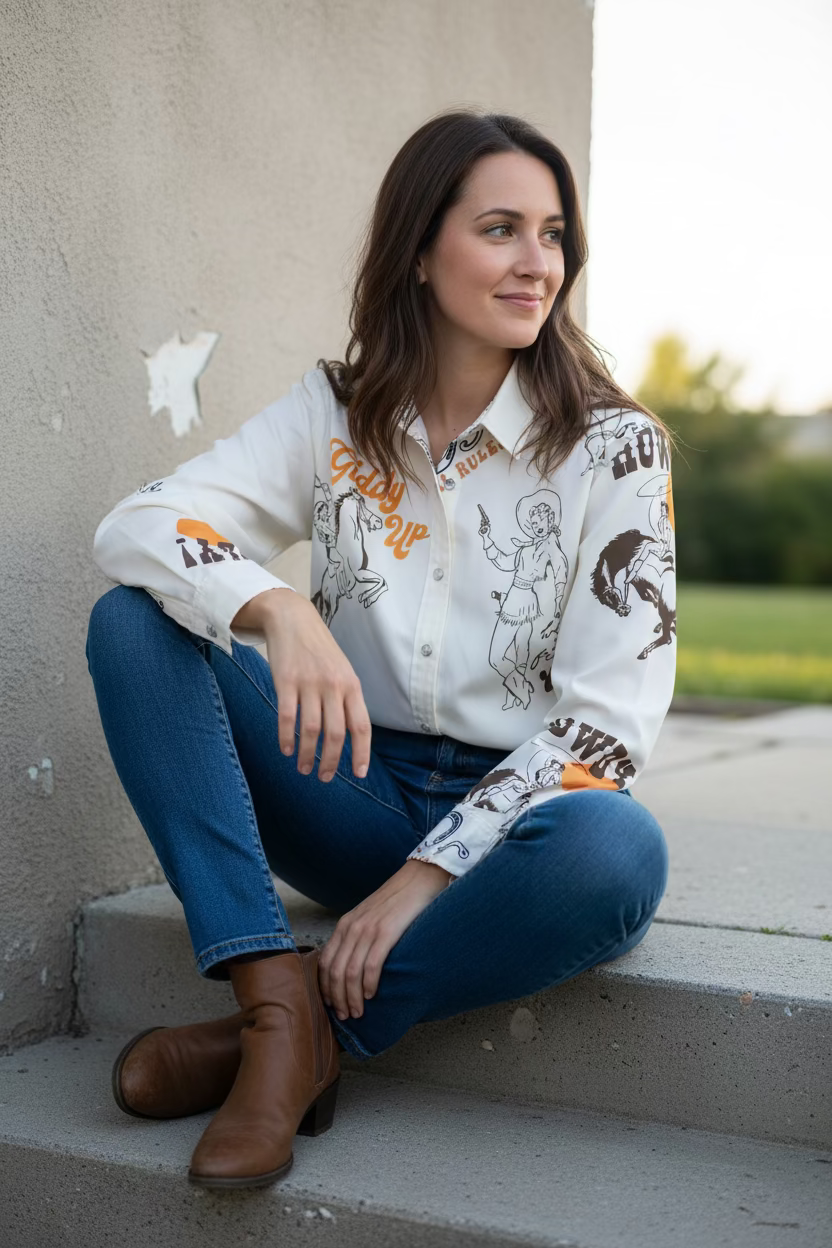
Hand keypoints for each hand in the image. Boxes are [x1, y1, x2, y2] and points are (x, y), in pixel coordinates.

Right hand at [238, 589, 371, 781]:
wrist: (292, 619)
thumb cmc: (319, 649)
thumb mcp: (342, 670)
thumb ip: (347, 698)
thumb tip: (350, 735)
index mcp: (352, 685)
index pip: (361, 726)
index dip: (361, 752)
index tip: (359, 773)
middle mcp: (333, 686)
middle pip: (336, 734)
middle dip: (331, 761)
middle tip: (325, 777)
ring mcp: (309, 683)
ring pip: (311, 730)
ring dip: (307, 755)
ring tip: (304, 768)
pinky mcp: (286, 681)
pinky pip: (287, 717)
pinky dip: (287, 738)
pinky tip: (286, 749)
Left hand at [318, 860, 451, 1019]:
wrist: (418, 879)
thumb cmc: (396, 902)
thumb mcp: (369, 917)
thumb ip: (359, 937)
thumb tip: (355, 966)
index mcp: (345, 925)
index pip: (325, 962)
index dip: (325, 988)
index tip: (331, 1005)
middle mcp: (351, 927)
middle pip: (335, 972)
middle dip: (337, 999)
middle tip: (345, 1017)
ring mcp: (367, 929)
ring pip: (351, 973)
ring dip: (352, 997)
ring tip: (358, 1012)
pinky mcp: (386, 932)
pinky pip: (371, 965)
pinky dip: (368, 984)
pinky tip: (371, 995)